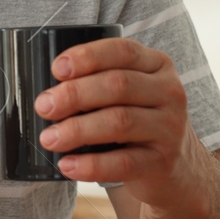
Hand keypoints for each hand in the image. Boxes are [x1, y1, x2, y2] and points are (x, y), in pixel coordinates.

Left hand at [32, 37, 206, 207]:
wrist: (175, 166)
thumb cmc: (136, 119)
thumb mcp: (128, 92)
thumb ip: (98, 81)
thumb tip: (47, 92)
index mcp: (157, 65)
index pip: (122, 51)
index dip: (87, 57)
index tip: (57, 69)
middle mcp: (169, 92)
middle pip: (118, 85)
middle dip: (74, 94)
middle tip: (44, 107)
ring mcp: (169, 128)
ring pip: (120, 121)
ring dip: (77, 129)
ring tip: (49, 138)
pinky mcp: (162, 162)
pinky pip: (123, 163)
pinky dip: (90, 165)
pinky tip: (68, 165)